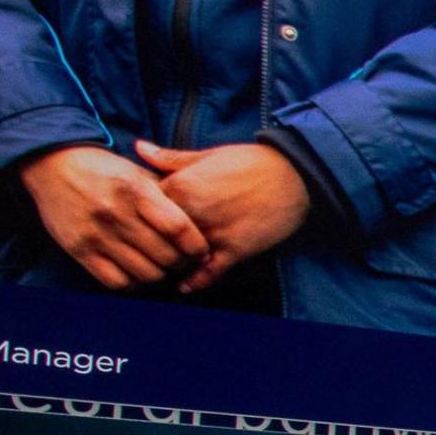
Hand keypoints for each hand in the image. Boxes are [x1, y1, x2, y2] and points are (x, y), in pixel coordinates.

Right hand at [18, 145, 204, 289]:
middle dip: (183, 264)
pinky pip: (116, 282)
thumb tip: (200, 221)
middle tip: (185, 263)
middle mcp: (116, 214)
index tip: (202, 252)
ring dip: (160, 275)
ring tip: (163, 268)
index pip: (179, 228)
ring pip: (145, 273)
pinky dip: (134, 283)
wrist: (51, 164)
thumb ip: (166, 195)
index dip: (197, 247)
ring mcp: (96, 234)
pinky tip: (138, 273)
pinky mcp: (79, 250)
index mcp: (136, 191)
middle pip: (166, 256)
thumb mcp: (137, 172)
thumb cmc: (104, 169)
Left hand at [134, 141, 308, 286]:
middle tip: (149, 247)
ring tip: (166, 266)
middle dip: (153, 242)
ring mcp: (214, 233)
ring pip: (180, 256)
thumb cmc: (252, 161)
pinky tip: (185, 287)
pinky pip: (210, 272)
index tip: (141, 219)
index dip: (141, 214)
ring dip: (173, 263)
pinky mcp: (236, 250)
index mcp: (181, 186)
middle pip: (157, 236)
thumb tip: (139, 148)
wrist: (296, 175)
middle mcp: (193, 212)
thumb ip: (171, 157)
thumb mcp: (208, 154)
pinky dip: (196, 282)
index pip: (143, 207)